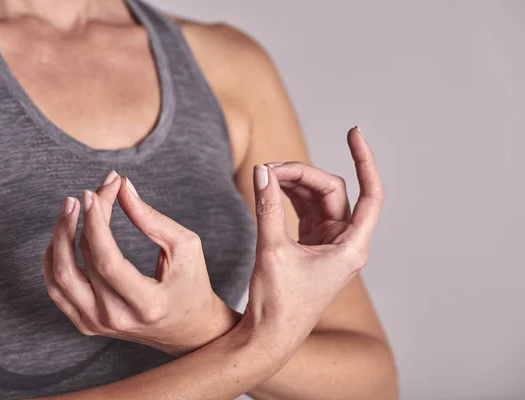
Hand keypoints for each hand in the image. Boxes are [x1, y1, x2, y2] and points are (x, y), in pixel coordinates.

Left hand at [43, 172, 239, 355]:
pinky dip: (54, 257)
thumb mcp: (184, 247)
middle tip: (88, 193)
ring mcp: (96, 324)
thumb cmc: (191, 284)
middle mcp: (117, 319)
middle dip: (81, 220)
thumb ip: (152, 219)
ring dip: (59, 237)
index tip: (94, 193)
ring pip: (59, 278)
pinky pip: (56, 289)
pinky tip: (64, 233)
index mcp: (147, 304)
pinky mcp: (85, 323)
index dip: (95, 224)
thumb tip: (122, 188)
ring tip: (70, 207)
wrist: (187, 328)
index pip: (107, 262)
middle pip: (80, 265)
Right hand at [241, 126, 384, 359]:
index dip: (365, 160)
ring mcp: (328, 244)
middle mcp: (345, 243)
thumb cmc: (278, 304)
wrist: (269, 337)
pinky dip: (288, 198)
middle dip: (302, 174)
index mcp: (351, 246)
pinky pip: (304, 212)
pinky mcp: (311, 247)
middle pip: (332, 191)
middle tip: (268, 168)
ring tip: (264, 175)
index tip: (354, 132)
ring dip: (292, 184)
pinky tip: (270, 188)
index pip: (371, 194)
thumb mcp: (271, 250)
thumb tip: (261, 171)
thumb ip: (267, 207)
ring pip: (317, 200)